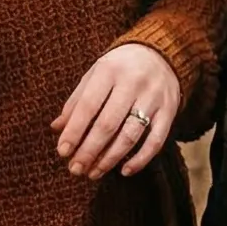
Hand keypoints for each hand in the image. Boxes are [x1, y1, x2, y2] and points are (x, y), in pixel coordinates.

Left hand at [53, 42, 179, 178]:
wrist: (161, 52)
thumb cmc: (120, 67)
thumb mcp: (96, 74)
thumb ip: (77, 100)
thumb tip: (57, 128)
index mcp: (110, 70)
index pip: (88, 105)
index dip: (74, 131)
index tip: (62, 152)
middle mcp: (133, 83)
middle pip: (108, 124)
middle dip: (89, 150)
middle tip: (75, 169)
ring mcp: (154, 98)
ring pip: (130, 135)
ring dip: (110, 158)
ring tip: (93, 173)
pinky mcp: (169, 111)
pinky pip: (156, 140)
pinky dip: (140, 159)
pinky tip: (124, 171)